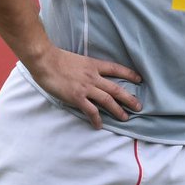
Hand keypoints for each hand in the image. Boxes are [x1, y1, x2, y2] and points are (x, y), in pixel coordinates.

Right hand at [28, 46, 142, 128]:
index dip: (129, 74)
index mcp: (93, 65)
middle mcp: (93, 76)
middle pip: (116, 88)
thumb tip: (88, 74)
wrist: (44, 60)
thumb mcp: (77, 59)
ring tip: (125, 117)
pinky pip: (91, 110)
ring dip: (118, 110)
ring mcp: (85, 87)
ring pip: (107, 100)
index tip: (139, 79)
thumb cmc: (56, 58)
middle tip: (139, 106)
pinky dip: (96, 119)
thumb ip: (85, 67)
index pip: (116, 69)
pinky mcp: (77, 97)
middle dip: (129, 98)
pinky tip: (99, 125)